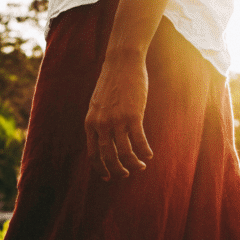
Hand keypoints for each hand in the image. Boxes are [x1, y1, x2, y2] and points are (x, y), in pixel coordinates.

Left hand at [85, 54, 153, 180]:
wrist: (121, 63)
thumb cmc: (112, 83)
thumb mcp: (98, 105)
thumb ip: (98, 122)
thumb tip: (105, 139)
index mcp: (90, 123)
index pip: (93, 154)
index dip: (101, 168)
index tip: (108, 176)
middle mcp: (101, 124)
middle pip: (109, 157)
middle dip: (118, 170)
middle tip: (126, 174)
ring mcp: (116, 120)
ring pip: (124, 152)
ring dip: (133, 164)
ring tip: (141, 166)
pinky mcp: (132, 115)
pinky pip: (139, 141)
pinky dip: (144, 151)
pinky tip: (149, 155)